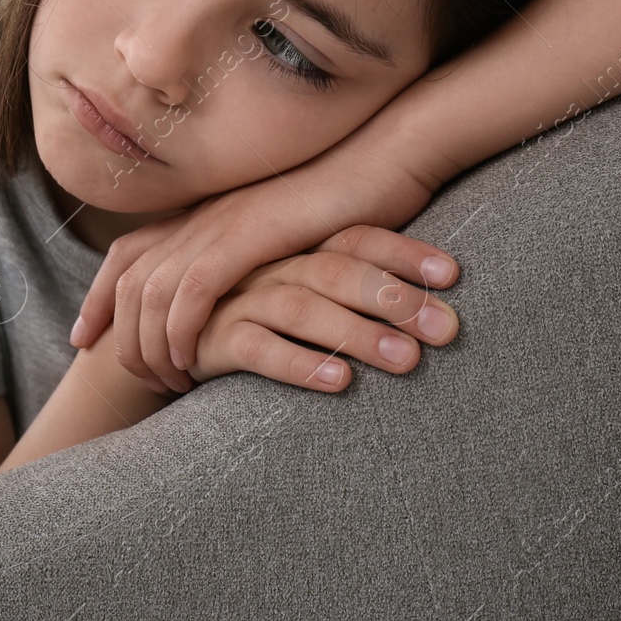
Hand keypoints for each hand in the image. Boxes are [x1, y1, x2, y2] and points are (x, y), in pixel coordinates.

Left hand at [70, 139, 446, 392]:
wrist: (386, 156)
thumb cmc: (353, 201)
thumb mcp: (290, 236)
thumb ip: (255, 260)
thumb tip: (241, 295)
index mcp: (206, 214)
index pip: (127, 254)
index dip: (99, 296)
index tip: (83, 338)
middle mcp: (202, 216)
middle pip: (129, 280)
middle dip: (117, 335)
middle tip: (133, 381)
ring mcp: (222, 222)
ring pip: (154, 292)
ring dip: (151, 344)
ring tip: (166, 384)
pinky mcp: (247, 235)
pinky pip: (193, 290)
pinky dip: (182, 329)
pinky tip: (191, 362)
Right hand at [177, 228, 461, 391]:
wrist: (167, 335)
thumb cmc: (253, 314)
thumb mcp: (302, 288)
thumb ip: (349, 288)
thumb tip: (427, 301)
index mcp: (294, 244)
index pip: (355, 237)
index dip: (403, 253)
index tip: (453, 275)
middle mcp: (268, 263)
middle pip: (337, 269)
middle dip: (395, 299)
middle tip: (447, 330)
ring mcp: (237, 297)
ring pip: (302, 306)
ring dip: (358, 333)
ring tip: (408, 362)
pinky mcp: (211, 337)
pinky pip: (255, 347)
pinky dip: (299, 363)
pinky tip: (340, 383)